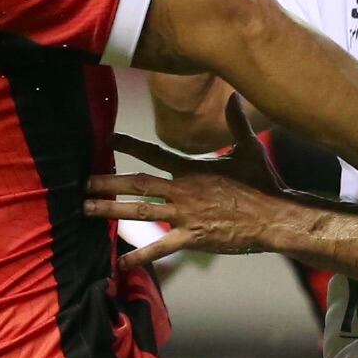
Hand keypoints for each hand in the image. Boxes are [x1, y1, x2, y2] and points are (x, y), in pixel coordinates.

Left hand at [96, 107, 307, 264]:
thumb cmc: (264, 184)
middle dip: (108, 183)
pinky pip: (160, 247)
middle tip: (84, 184)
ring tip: (87, 210)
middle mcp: (182, 190)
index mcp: (192, 170)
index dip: (131, 145)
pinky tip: (120, 262)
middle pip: (137, 184)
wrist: (274, 216)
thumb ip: (238, 123)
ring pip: (140, 212)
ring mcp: (185, 214)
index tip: (110, 139)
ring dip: (111, 211)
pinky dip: (139, 255)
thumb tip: (236, 95)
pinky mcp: (192, 237)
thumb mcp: (251, 148)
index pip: (154, 154)